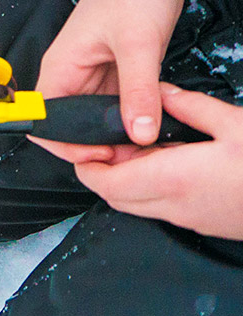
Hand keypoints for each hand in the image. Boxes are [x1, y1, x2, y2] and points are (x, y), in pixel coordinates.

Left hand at [33, 85, 242, 238]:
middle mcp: (175, 206)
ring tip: (143, 146)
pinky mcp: (205, 224)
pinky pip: (162, 209)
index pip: (106, 182)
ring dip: (127, 181)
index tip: (87, 141)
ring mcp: (190, 219)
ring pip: (137, 205)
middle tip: (113, 139)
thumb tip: (158, 92)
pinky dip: (151, 189)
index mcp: (173, 179)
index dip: (87, 164)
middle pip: (114, 197)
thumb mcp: (234, 122)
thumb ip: (188, 106)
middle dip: (103, 171)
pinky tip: (171, 161)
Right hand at [36, 0, 186, 145]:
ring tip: (144, 146)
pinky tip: (151, 124)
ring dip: (116, 134)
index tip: (100, 155)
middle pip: (71, 126)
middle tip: (131, 157)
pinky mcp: (117, 72)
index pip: (43, 121)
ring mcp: (95, 74)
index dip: (64, 145)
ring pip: (97, 118)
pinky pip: (118, 105)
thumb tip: (139, 135)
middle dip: (96, 146)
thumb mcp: (138, 44)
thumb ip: (138, 92)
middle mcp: (72, 75)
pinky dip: (132, 118)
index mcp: (60, 67)